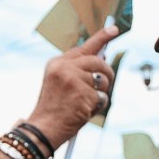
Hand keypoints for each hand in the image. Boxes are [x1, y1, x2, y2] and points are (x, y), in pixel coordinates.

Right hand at [26, 25, 118, 147]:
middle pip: (98, 61)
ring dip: (100, 94)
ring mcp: (74, 79)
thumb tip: (102, 59)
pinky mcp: (84, 93)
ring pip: (103, 80)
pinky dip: (97, 107)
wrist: (43, 129)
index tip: (114, 29)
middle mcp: (64, 67)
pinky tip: (83, 112)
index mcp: (56, 63)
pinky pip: (102, 97)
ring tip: (85, 104)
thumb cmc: (54, 110)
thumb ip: (78, 70)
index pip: (83, 47)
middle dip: (107, 73)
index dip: (101, 38)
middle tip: (108, 82)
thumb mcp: (60, 84)